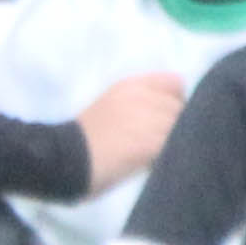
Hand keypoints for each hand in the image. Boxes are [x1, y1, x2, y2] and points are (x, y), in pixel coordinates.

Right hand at [74, 69, 188, 189]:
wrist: (65, 159)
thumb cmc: (85, 136)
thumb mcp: (110, 104)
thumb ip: (139, 101)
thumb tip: (173, 110)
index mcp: (130, 85)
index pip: (175, 82)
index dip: (176, 99)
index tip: (168, 115)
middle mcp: (142, 97)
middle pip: (180, 107)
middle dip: (176, 124)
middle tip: (162, 140)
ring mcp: (148, 119)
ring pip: (180, 128)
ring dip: (175, 141)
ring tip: (159, 153)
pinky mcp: (151, 143)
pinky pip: (174, 146)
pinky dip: (169, 154)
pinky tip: (155, 162)